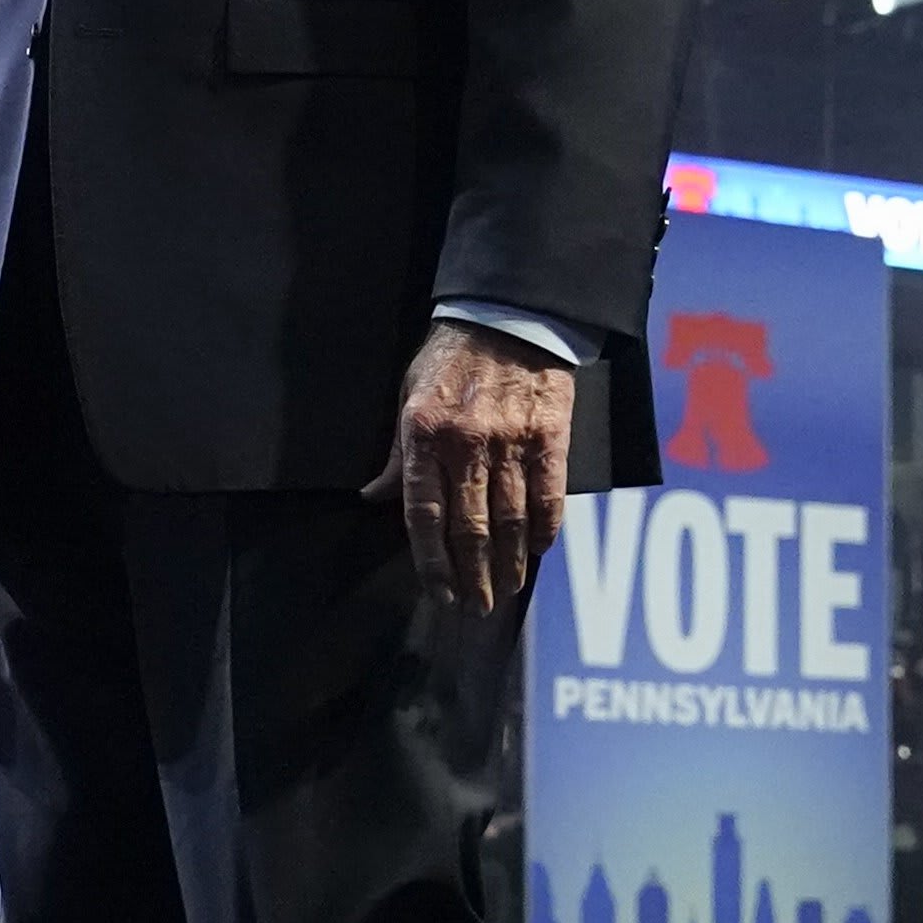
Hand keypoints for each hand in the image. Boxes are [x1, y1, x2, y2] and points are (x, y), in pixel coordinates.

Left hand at [390, 321, 576, 614]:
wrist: (508, 314)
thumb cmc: (450, 357)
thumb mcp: (408, 397)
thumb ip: (397, 455)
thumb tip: (373, 498)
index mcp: (423, 435)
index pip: (423, 516)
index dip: (432, 562)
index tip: (439, 592)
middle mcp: (467, 443)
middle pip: (469, 528)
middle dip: (473, 576)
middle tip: (476, 608)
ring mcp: (511, 441)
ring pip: (510, 520)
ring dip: (508, 564)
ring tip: (506, 590)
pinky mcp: (549, 435)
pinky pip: (549, 495)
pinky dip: (545, 529)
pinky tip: (539, 551)